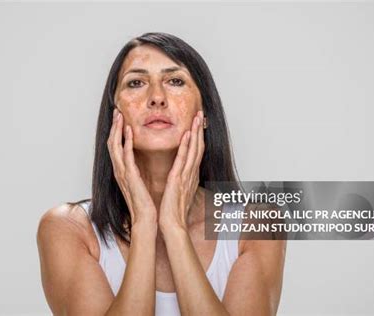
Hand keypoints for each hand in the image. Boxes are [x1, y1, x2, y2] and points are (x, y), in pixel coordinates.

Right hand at [107, 108, 157, 225]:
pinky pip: (125, 156)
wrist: (146, 219)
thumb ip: (136, 172)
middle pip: (112, 143)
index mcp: (122, 172)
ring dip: (117, 129)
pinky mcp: (130, 177)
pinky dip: (125, 141)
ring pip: (115, 146)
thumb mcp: (139, 183)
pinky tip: (128, 130)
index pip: (116, 147)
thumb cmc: (144, 203)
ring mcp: (123, 174)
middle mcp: (119, 171)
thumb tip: (138, 164)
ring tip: (119, 116)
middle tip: (116, 112)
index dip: (116, 132)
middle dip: (113, 127)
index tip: (119, 119)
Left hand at [159, 110, 204, 231]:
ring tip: (197, 118)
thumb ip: (181, 183)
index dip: (198, 138)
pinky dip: (186, 146)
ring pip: (194, 150)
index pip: (196, 153)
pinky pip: (183, 159)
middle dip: (200, 130)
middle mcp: (191, 174)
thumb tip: (180, 177)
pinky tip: (187, 134)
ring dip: (196, 133)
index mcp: (190, 177)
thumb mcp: (179, 193)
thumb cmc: (174, 212)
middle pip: (198, 148)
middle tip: (200, 115)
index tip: (198, 125)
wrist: (172, 225)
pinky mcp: (178, 179)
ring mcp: (187, 176)